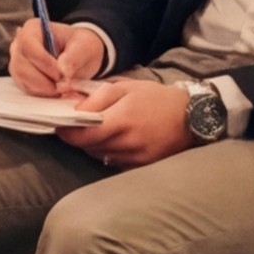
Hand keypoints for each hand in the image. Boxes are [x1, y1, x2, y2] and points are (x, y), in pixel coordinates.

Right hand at [6, 16, 114, 98]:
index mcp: (33, 29)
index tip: (61, 73)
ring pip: (23, 79)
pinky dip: (44, 94)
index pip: (27, 44)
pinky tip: (59, 92)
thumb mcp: (84, 46)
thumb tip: (63, 69)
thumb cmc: (81, 46)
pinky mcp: (22, 79)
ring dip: (45, 89)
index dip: (42, 61)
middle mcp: (20, 45)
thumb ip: (75, 56)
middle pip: (21, 65)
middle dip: (44, 80)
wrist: (81, 57)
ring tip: (65, 89)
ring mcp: (18, 63)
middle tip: (66, 85)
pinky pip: (27, 89)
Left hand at [63, 74, 193, 168]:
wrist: (193, 116)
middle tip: (79, 124)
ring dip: (93, 145)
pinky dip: (108, 152)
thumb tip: (73, 111)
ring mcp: (136, 158)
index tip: (60, 125)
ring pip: (99, 156)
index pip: (82, 136)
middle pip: (88, 147)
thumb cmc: (156, 98)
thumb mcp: (124, 87)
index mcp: (122, 120)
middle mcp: (128, 143)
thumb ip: (95, 100)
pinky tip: (116, 140)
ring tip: (100, 130)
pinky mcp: (142, 166)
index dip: (67, 132)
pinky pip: (114, 162)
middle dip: (79, 136)